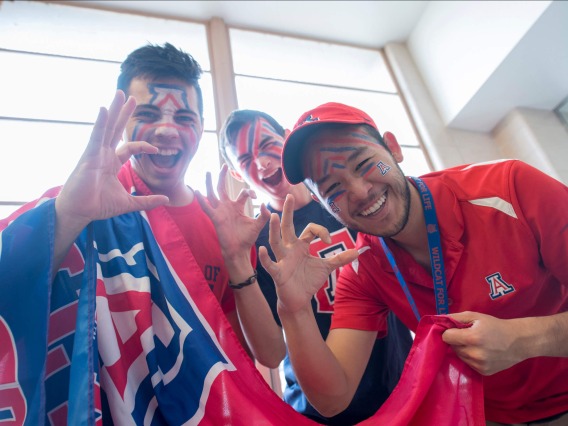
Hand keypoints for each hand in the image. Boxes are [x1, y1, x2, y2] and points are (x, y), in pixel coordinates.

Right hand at [55, 91, 167, 229]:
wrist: (80, 212)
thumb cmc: (98, 206)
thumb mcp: (129, 203)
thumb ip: (147, 201)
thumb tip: (167, 200)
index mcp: (112, 163)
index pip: (129, 148)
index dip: (143, 145)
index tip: (156, 148)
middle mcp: (103, 155)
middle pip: (116, 130)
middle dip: (123, 113)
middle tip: (131, 97)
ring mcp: (95, 153)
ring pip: (107, 127)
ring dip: (114, 110)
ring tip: (120, 94)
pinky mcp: (89, 156)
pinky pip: (96, 136)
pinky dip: (101, 123)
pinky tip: (105, 109)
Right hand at [195, 164, 269, 264]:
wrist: (239, 250)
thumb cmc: (247, 238)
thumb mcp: (258, 225)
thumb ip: (264, 215)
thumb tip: (263, 204)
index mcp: (237, 207)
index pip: (243, 193)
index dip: (249, 192)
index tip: (255, 197)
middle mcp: (227, 207)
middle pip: (223, 188)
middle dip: (223, 177)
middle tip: (224, 166)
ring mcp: (220, 211)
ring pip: (212, 194)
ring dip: (210, 183)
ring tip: (208, 172)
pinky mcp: (215, 218)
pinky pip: (206, 207)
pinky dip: (201, 199)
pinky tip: (196, 190)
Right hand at [259, 194, 358, 314]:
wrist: (299, 300)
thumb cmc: (308, 280)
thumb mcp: (326, 267)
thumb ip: (340, 258)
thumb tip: (358, 251)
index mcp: (300, 245)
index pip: (310, 229)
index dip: (321, 231)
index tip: (329, 241)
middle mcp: (289, 249)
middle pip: (287, 227)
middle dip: (287, 212)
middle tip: (288, 196)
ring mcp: (282, 260)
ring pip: (276, 242)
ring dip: (274, 230)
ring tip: (273, 216)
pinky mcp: (278, 273)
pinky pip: (270, 264)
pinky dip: (266, 258)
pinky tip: (263, 249)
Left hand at [442, 311, 524, 374]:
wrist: (518, 342)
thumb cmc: (496, 326)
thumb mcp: (476, 316)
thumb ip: (456, 317)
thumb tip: (439, 319)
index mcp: (472, 338)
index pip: (446, 337)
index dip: (449, 332)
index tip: (456, 329)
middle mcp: (474, 354)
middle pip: (452, 347)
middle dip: (457, 340)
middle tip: (469, 335)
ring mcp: (479, 365)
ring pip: (459, 356)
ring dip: (463, 349)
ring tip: (476, 344)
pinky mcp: (483, 372)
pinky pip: (468, 364)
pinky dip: (470, 358)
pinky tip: (481, 352)